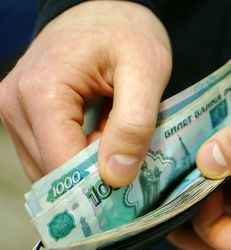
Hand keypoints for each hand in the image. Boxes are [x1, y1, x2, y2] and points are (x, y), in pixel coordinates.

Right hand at [0, 1, 170, 186]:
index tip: (131, 182)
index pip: (62, 165)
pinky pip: (48, 152)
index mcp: (40, 93)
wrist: (109, 10)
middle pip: (52, 170)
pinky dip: (77, 156)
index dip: (99, 183)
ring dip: (86, 167)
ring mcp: (14, 109)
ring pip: (48, 166)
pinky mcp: (24, 113)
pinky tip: (101, 139)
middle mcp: (15, 104)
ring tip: (116, 143)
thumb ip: (133, 124)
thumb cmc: (128, 33)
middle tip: (129, 160)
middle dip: (94, 177)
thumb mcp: (146, 72)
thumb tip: (115, 176)